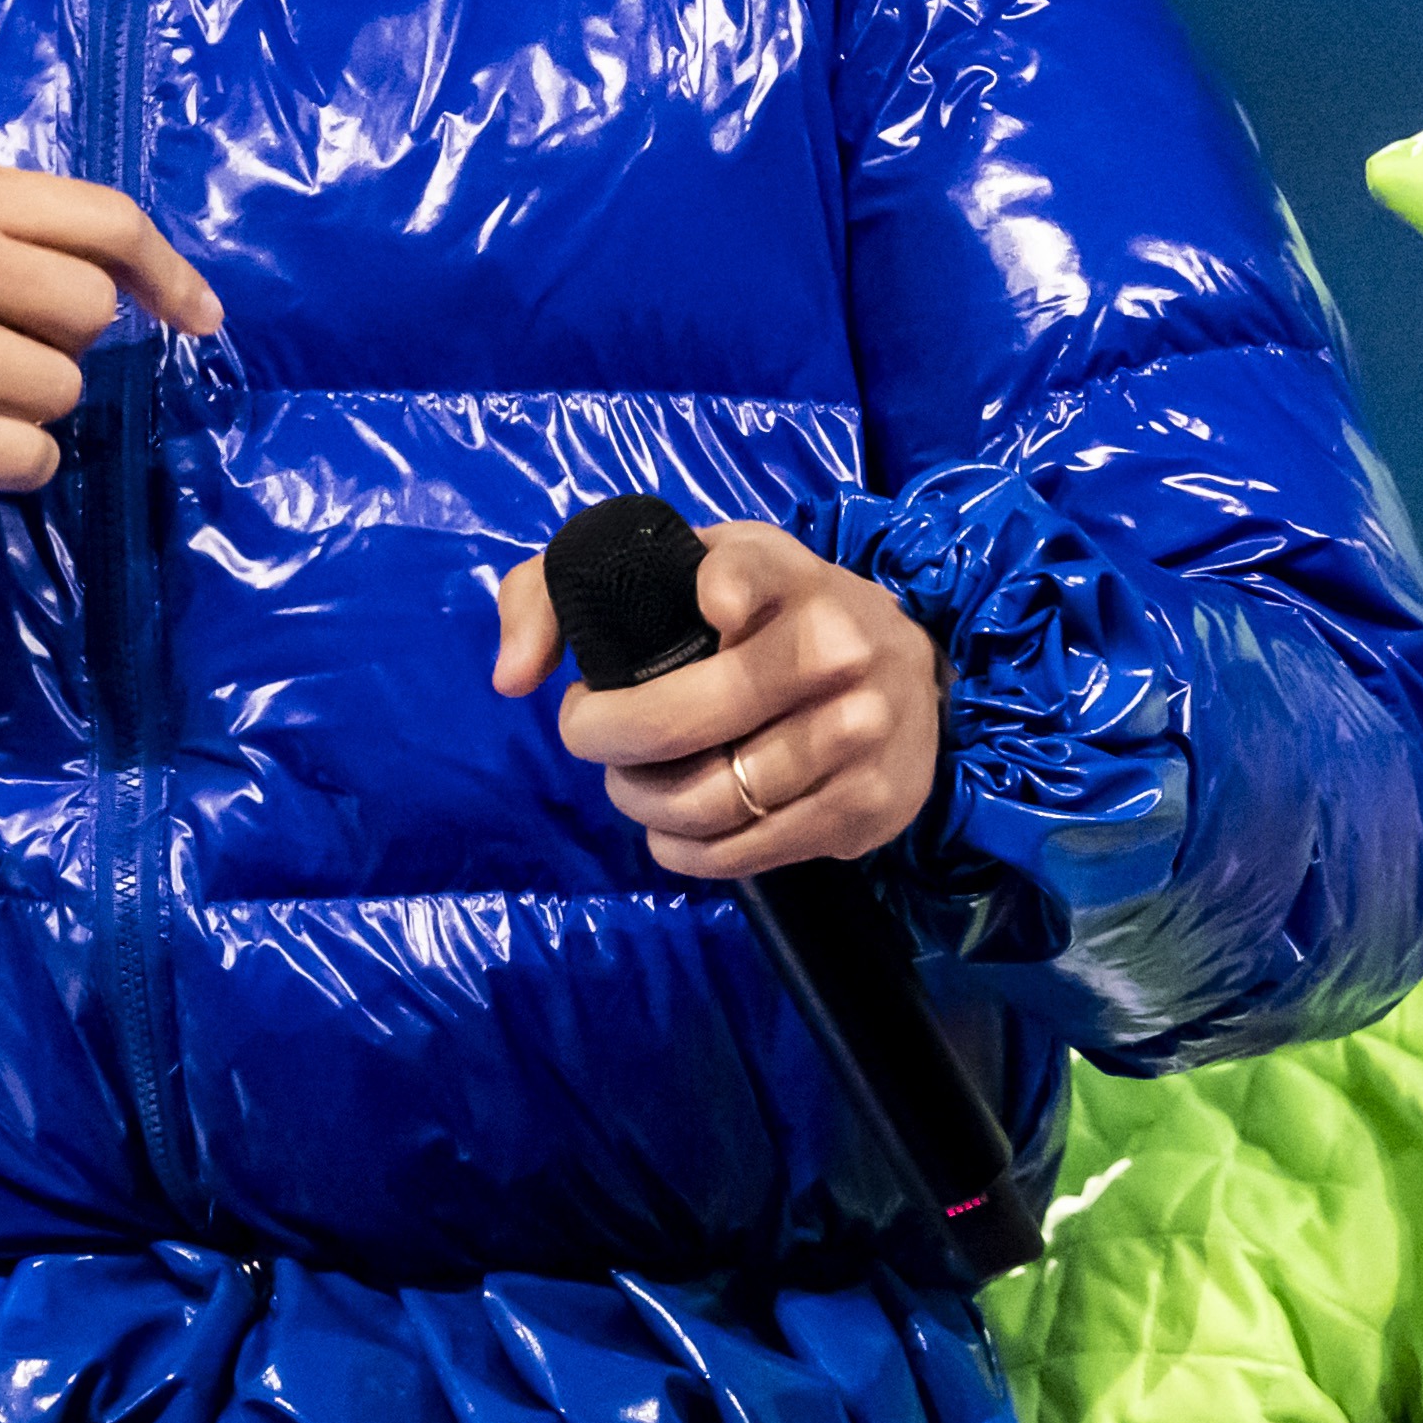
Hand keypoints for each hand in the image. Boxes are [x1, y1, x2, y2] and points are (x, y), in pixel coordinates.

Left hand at [487, 519, 943, 876]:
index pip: (744, 575)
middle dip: (605, 739)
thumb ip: (558, 590)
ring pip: (704, 801)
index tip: (708, 605)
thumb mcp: (681, 569)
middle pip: (679, 722)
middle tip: (593, 732)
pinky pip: (739, 853)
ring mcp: (858, 735)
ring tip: (636, 779)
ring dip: (642, 801)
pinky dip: (684, 848)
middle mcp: (835, 651)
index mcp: (785, 576)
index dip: (718, 591)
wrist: (910, 674)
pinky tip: (679, 822)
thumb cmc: (765, 615)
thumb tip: (512, 678)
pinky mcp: (864, 808)